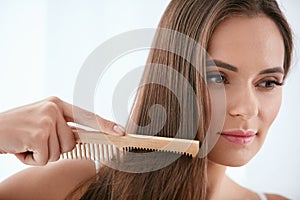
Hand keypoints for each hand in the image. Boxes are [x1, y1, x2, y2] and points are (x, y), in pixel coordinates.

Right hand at [0, 96, 124, 165]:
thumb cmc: (18, 129)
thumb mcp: (42, 122)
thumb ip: (61, 128)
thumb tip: (80, 139)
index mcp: (57, 104)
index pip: (87, 115)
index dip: (105, 124)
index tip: (120, 132)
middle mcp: (54, 108)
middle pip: (72, 143)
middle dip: (54, 149)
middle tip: (36, 142)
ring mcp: (47, 119)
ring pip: (59, 152)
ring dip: (42, 155)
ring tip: (27, 144)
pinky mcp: (38, 133)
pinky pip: (45, 159)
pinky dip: (32, 160)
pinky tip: (22, 149)